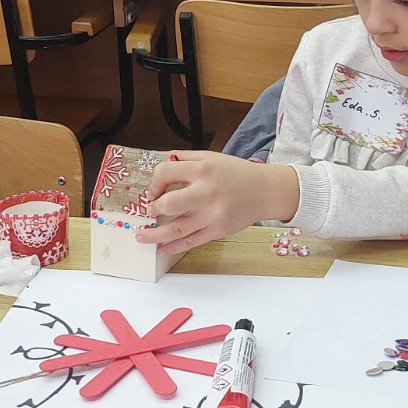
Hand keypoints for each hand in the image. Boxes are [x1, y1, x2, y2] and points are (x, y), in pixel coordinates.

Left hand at [132, 151, 299, 257]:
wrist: (265, 191)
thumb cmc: (237, 173)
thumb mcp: (212, 157)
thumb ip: (186, 158)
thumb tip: (161, 163)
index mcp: (202, 169)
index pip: (165, 173)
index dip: (154, 182)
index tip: (154, 191)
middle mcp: (206, 192)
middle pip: (169, 204)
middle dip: (153, 209)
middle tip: (150, 212)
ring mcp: (212, 214)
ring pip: (176, 229)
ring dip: (155, 236)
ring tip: (141, 237)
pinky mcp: (218, 230)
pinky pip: (191, 242)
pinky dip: (173, 247)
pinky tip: (161, 250)